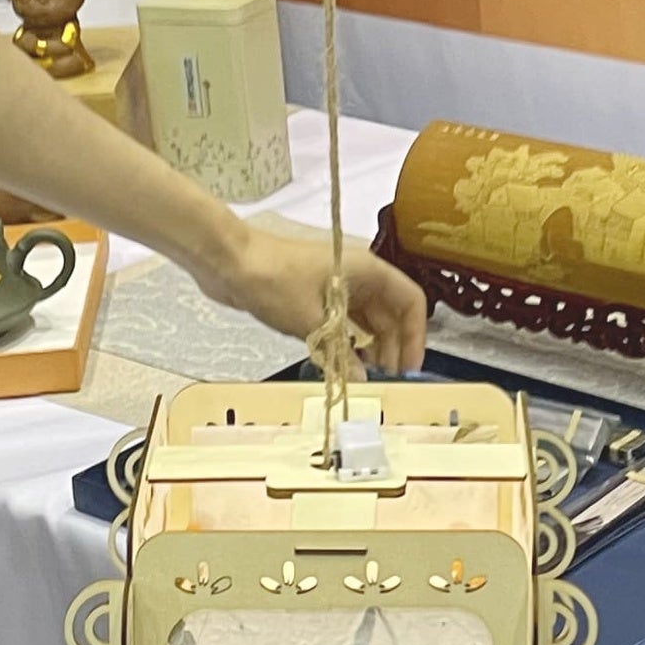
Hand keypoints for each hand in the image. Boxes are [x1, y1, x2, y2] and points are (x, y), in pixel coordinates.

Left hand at [200, 224, 428, 378]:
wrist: (228, 262)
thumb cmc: (272, 280)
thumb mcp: (311, 322)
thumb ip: (341, 354)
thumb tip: (362, 383)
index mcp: (366, 270)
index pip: (409, 301)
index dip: (415, 335)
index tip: (409, 367)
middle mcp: (357, 276)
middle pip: (390, 314)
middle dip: (393, 348)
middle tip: (388, 382)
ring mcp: (336, 286)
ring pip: (367, 320)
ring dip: (371, 348)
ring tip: (369, 379)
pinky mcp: (315, 297)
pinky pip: (345, 323)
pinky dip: (349, 343)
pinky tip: (346, 365)